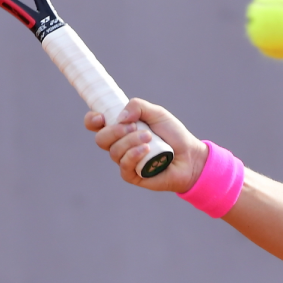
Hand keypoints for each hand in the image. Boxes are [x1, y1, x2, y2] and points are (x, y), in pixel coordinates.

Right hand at [84, 98, 208, 192]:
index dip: (92, 120)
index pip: (96, 125)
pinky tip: (146, 150)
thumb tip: (120, 116)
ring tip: (149, 138)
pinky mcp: (132, 175)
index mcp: (122, 128)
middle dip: (115, 131)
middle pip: (101, 139)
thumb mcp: (158, 113)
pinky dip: (133, 155)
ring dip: (130, 141)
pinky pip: (124, 165)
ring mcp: (125, 161)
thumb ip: (139, 106)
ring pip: (114, 151)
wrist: (190, 156)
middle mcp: (120, 145)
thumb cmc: (174, 135)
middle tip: (134, 127)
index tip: (100, 117)